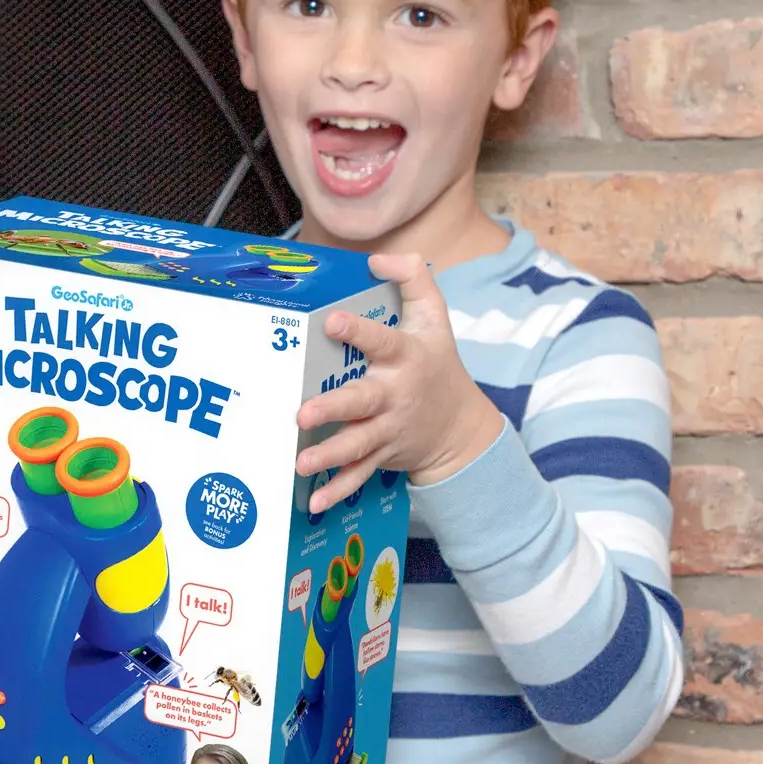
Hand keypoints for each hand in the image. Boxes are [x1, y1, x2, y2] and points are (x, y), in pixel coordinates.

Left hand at [295, 251, 502, 511]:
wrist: (461, 425)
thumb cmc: (436, 361)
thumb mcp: (434, 316)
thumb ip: (413, 277)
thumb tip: (378, 259)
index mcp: (405, 356)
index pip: (381, 340)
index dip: (357, 329)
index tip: (331, 321)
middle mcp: (394, 394)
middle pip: (362, 402)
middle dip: (334, 409)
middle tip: (303, 414)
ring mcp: (387, 429)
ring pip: (357, 445)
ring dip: (329, 456)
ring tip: (301, 462)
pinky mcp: (381, 455)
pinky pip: (358, 476)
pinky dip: (338, 492)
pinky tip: (314, 503)